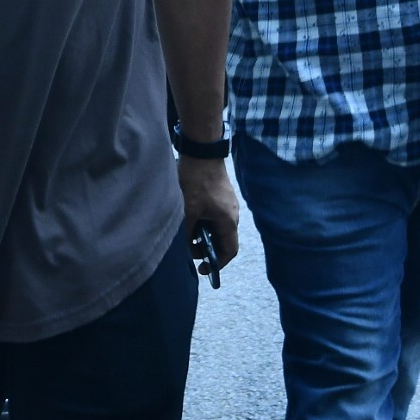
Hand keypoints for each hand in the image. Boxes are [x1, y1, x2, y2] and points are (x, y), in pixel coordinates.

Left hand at [179, 156, 239, 274]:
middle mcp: (232, 214)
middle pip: (222, 240)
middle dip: (206, 247)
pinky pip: (214, 216)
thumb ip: (187, 235)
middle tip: (188, 248)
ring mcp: (228, 204)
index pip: (229, 251)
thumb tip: (186, 249)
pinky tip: (188, 217)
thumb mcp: (188, 212)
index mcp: (228, 221)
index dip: (217, 263)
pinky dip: (203, 222)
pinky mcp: (221, 195)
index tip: (203, 268)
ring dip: (202, 233)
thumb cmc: (195, 181)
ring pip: (216, 228)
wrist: (201, 151)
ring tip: (186, 231)